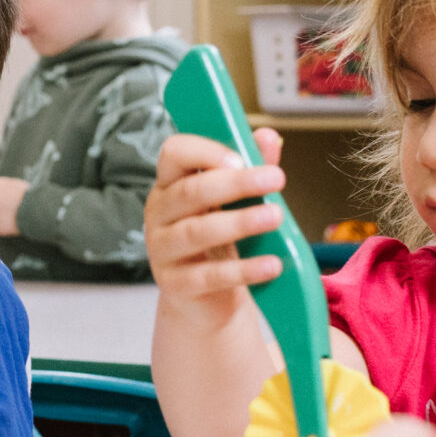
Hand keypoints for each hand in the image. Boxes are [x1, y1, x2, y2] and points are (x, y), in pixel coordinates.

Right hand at [146, 131, 287, 323]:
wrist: (205, 300)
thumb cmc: (219, 241)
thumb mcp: (233, 202)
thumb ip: (249, 169)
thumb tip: (269, 136)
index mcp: (170, 184)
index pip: (174, 154)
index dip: (206, 152)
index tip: (242, 158)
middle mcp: (158, 213)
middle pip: (190, 192)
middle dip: (235, 184)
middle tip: (277, 180)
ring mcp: (161, 250)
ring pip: (197, 231)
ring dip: (240, 223)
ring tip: (277, 217)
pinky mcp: (174, 284)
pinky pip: (208, 275)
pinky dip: (243, 270)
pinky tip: (272, 265)